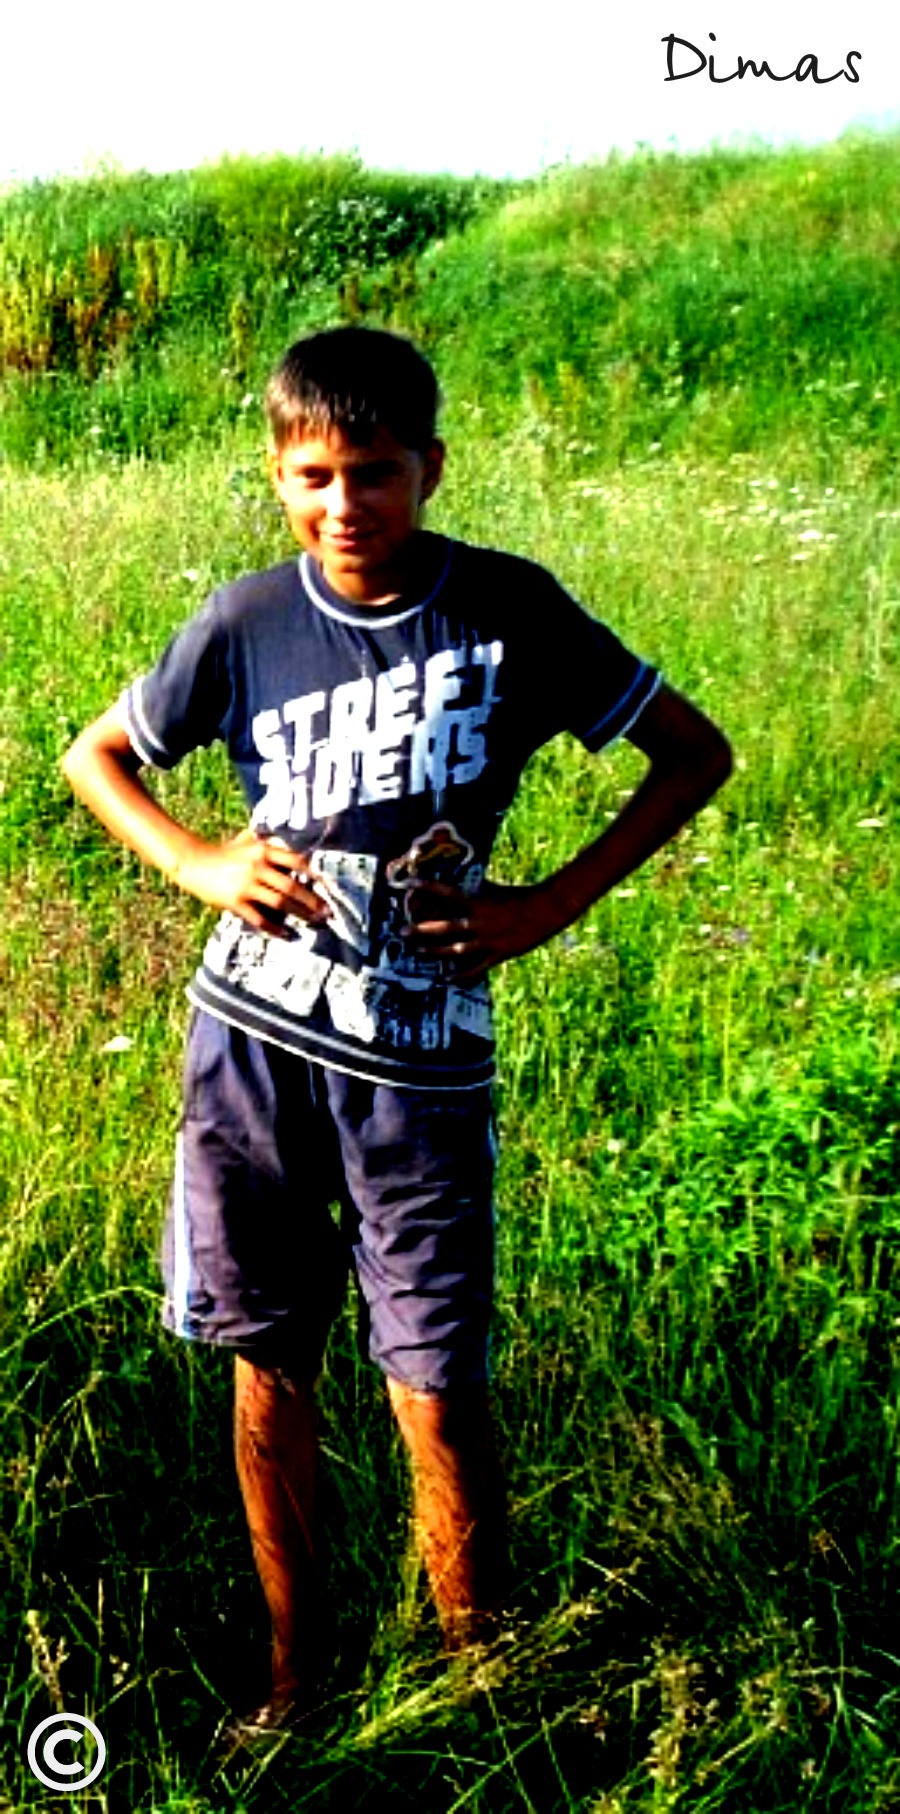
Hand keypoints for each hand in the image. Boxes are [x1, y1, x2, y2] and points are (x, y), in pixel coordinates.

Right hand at [173, 829, 331, 936]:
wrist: (193, 862)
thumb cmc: (223, 852)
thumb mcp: (246, 841)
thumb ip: (267, 843)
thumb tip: (291, 849)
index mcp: (262, 850)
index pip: (295, 862)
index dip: (313, 874)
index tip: (327, 886)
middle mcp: (257, 867)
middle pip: (292, 887)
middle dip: (312, 901)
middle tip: (327, 912)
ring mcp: (246, 885)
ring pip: (280, 903)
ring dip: (300, 914)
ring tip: (314, 922)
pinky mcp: (235, 902)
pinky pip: (260, 918)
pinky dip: (275, 928)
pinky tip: (287, 934)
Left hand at [401, 879, 558, 981]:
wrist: (547, 910)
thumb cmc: (520, 896)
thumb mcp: (496, 889)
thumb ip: (477, 890)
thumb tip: (461, 882)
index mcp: (478, 903)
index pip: (447, 893)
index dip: (428, 888)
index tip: (409, 884)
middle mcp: (479, 922)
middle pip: (444, 927)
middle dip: (421, 930)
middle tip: (401, 932)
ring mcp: (488, 940)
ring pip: (455, 949)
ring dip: (435, 951)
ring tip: (418, 952)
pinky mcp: (498, 954)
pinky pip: (476, 967)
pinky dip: (461, 974)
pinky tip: (446, 977)